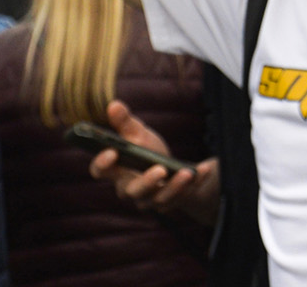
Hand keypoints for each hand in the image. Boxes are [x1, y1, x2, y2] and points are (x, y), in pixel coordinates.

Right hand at [86, 101, 218, 221]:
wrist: (172, 168)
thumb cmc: (147, 150)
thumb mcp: (138, 134)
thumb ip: (125, 122)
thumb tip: (114, 105)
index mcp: (118, 171)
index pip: (101, 171)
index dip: (102, 164)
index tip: (111, 152)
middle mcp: (131, 188)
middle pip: (133, 191)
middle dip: (146, 182)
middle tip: (159, 169)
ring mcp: (152, 198)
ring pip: (160, 198)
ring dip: (175, 186)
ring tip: (187, 172)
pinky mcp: (172, 202)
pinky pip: (184, 196)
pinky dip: (195, 182)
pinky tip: (205, 169)